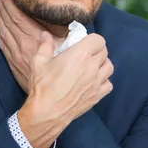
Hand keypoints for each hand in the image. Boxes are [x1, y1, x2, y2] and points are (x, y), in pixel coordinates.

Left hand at [0, 0, 61, 92]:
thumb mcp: (67, 49)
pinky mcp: (13, 63)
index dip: (12, 5)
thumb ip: (61, 34)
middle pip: (10, 22)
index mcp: (36, 39)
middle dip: (4, 8)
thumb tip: (58, 21)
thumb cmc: (61, 72)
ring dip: (0, 18)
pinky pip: (2, 44)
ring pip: (4, 32)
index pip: (20, 17)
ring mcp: (16, 55)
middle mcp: (23, 45)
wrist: (50, 96)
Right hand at [18, 32, 113, 147]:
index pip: (98, 40)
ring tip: (91, 67)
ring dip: (102, 64)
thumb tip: (45, 34)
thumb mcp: (39, 62)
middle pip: (104, 52)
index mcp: (80, 54)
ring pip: (109, 67)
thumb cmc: (42, 86)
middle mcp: (92, 67)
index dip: (92, 40)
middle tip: (85, 54)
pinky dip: (103, 81)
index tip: (83, 43)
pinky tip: (93, 82)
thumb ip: (44, 45)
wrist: (47, 113)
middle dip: (96, 50)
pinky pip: (108, 84)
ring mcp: (97, 82)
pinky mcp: (97, 95)